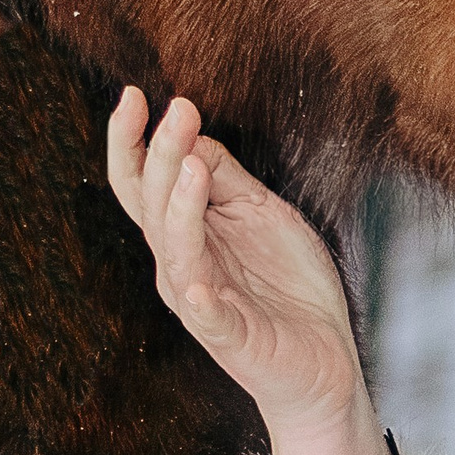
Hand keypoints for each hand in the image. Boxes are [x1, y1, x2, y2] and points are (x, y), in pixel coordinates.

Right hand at [109, 89, 361, 428]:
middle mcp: (181, 265)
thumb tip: (191, 128)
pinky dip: (202, 304)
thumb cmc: (288, 285)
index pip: (142, 183)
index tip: (132, 94)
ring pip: (176, 252)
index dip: (131, 141)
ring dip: (180, 209)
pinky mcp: (233, 338)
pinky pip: (210, 320)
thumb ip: (226, 177)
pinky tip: (200, 287)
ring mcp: (203, 302)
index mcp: (185, 233)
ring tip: (193, 168)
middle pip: (153, 207)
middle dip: (163, 156)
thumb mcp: (261, 213)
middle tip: (179, 110)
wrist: (323, 360)